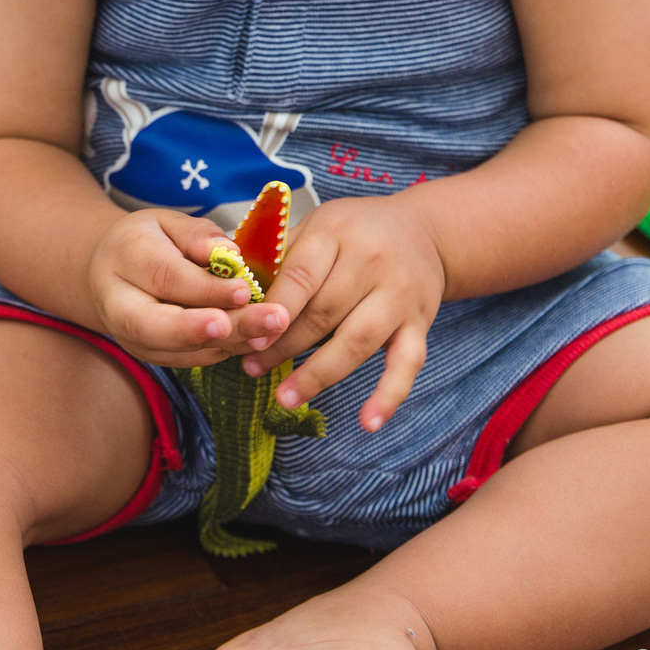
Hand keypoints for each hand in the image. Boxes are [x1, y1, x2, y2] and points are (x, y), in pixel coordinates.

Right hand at [88, 209, 288, 366]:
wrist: (112, 274)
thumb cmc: (148, 242)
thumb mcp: (169, 222)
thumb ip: (197, 235)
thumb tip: (230, 254)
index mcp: (123, 258)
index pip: (165, 277)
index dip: (204, 288)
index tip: (243, 291)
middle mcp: (119, 305)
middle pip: (158, 325)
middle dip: (208, 330)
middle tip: (260, 325)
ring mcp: (132, 338)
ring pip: (177, 350)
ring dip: (227, 344)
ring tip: (270, 334)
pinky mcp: (152, 355)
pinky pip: (189, 359)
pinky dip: (224, 351)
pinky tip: (257, 340)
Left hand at [241, 196, 444, 430]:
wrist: (424, 231)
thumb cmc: (354, 233)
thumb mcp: (315, 226)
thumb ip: (275, 255)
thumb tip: (225, 284)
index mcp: (338, 234)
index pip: (300, 276)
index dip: (273, 312)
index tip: (244, 337)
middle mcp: (372, 263)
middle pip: (323, 313)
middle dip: (283, 346)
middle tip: (251, 368)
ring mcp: (400, 296)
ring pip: (357, 342)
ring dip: (318, 375)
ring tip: (284, 398)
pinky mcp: (420, 323)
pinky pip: (408, 363)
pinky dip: (389, 396)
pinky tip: (367, 423)